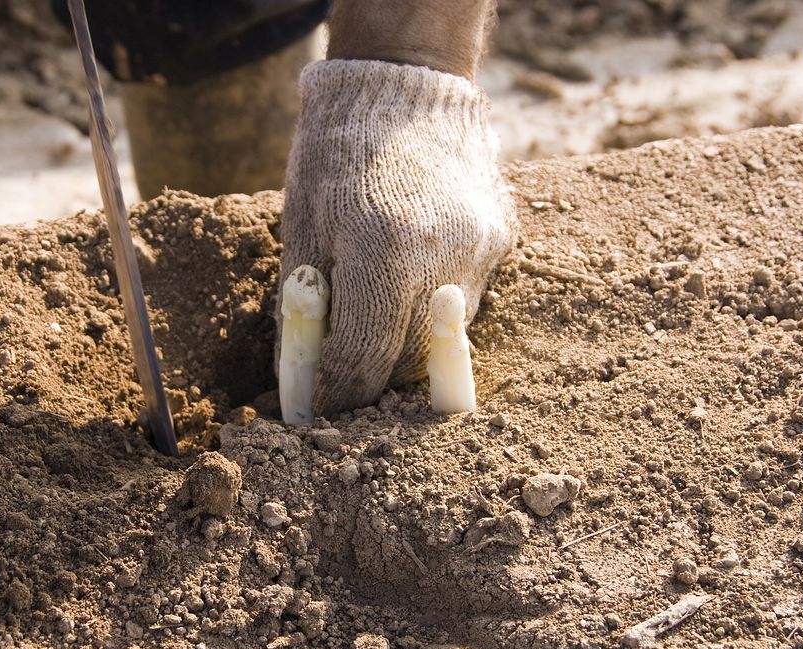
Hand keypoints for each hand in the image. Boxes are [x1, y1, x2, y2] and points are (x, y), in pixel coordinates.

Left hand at [277, 58, 516, 416]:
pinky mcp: (500, 242)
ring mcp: (480, 252)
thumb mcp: (302, 224)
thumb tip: (303, 377)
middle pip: (408, 363)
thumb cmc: (337, 152)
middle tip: (340, 378)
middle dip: (371, 381)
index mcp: (384, 254)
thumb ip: (305, 307)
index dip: (334, 395)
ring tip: (371, 324)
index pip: (363, 362)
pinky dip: (431, 310)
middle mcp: (443, 261)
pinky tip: (408, 282)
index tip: (315, 409)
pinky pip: (465, 303)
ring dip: (404, 348)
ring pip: (440, 340)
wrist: (406, 85)